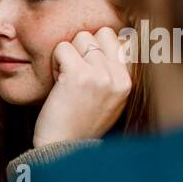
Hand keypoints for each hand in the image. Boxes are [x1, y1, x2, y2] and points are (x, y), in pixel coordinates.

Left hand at [32, 26, 131, 147]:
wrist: (61, 148)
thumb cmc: (79, 124)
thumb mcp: (109, 101)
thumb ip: (114, 73)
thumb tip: (121, 39)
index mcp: (128, 82)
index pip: (121, 39)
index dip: (98, 47)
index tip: (87, 66)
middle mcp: (118, 77)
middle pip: (101, 33)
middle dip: (83, 48)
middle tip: (74, 73)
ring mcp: (100, 75)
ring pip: (81, 37)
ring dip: (67, 55)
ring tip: (65, 80)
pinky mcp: (78, 75)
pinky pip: (62, 48)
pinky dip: (54, 62)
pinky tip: (56, 82)